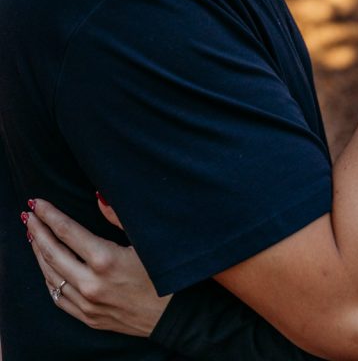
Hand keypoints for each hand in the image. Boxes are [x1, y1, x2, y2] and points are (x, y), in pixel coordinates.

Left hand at [25, 198, 170, 335]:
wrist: (172, 315)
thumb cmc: (163, 274)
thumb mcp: (145, 240)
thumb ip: (118, 217)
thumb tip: (98, 196)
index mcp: (105, 260)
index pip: (67, 231)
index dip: (50, 215)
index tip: (37, 202)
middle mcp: (91, 284)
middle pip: (53, 252)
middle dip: (38, 230)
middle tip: (29, 214)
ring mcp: (87, 304)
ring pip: (51, 276)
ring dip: (39, 253)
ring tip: (33, 235)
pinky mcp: (88, 317)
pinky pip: (58, 297)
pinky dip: (49, 278)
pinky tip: (46, 266)